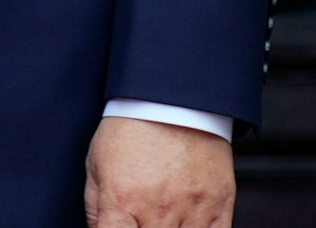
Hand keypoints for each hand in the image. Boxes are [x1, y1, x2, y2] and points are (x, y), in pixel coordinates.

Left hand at [85, 116, 235, 227]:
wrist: (171, 100)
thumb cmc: (131, 128)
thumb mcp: (96, 164)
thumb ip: (96, 208)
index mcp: (122, 200)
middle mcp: (158, 210)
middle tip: (141, 218)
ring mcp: (191, 210)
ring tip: (162, 219)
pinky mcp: (219, 206)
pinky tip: (187, 224)